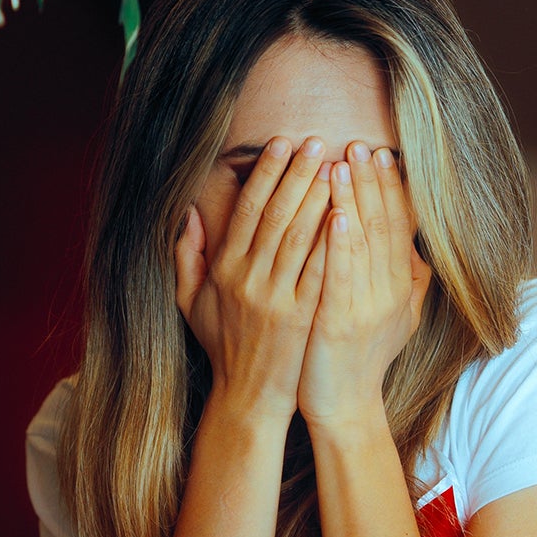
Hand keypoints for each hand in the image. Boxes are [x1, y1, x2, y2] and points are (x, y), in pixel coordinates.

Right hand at [176, 137, 332, 423]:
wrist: (247, 396)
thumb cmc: (223, 345)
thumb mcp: (191, 302)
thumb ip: (187, 256)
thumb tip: (190, 213)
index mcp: (225, 270)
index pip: (248, 210)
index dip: (266, 173)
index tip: (281, 143)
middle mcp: (249, 279)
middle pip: (277, 215)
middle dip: (297, 174)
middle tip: (317, 141)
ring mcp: (277, 298)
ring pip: (300, 237)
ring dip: (319, 198)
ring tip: (337, 166)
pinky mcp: (303, 316)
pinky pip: (321, 271)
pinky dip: (334, 242)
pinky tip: (349, 215)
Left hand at [297, 141, 431, 429]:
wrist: (344, 406)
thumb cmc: (360, 359)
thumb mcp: (395, 318)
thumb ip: (407, 281)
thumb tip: (417, 249)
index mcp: (399, 287)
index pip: (397, 227)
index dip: (388, 190)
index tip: (379, 155)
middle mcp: (389, 293)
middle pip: (382, 227)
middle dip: (371, 184)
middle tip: (361, 145)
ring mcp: (367, 308)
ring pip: (362, 244)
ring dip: (353, 201)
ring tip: (342, 164)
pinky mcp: (340, 323)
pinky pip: (341, 276)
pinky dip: (340, 244)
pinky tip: (335, 215)